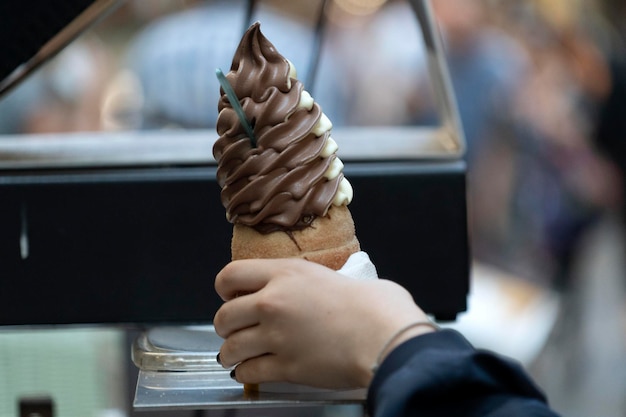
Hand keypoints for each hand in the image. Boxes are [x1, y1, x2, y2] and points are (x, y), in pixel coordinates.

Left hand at [213, 258, 433, 388]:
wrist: (383, 335)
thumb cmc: (373, 304)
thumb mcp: (333, 275)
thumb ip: (308, 279)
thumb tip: (312, 286)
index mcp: (285, 273)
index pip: (230, 275)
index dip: (225, 288)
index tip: (230, 296)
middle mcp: (273, 303)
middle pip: (224, 316)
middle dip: (225, 325)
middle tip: (233, 329)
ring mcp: (277, 336)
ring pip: (230, 347)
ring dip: (230, 353)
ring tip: (234, 355)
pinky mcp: (286, 366)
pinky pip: (249, 371)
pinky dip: (245, 373)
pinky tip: (249, 372)